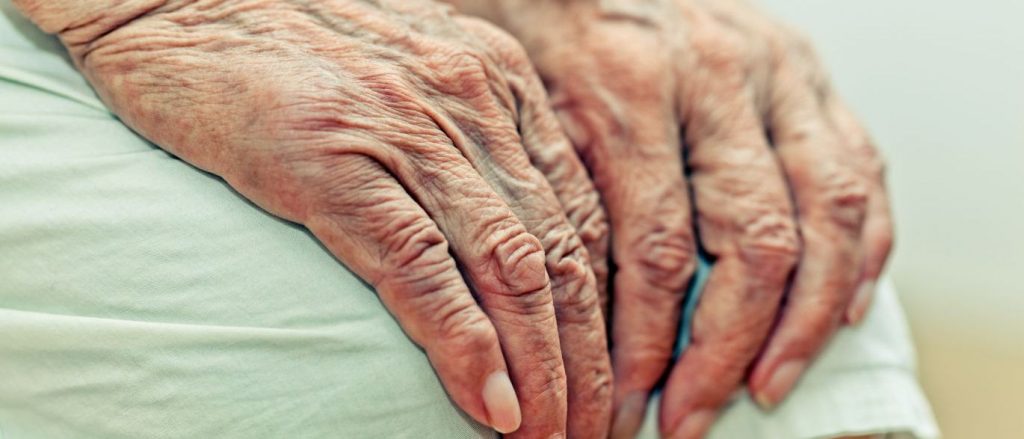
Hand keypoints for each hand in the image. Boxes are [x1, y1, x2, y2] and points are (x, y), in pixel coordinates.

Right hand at [16, 0, 613, 435]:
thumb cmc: (289, 45)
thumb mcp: (409, 79)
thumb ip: (462, 139)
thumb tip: (498, 232)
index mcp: (497, 84)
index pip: (580, 217)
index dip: (605, 309)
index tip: (608, 375)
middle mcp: (472, 104)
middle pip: (561, 254)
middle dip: (587, 358)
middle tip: (596, 429)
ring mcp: (407, 133)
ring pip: (511, 271)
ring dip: (544, 370)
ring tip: (555, 437)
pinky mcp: (336, 165)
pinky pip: (423, 271)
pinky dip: (467, 349)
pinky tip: (493, 406)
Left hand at [450, 0, 892, 435]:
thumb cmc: (538, 34)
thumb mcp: (525, 110)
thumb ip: (562, 203)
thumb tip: (575, 328)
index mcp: (631, 87)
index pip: (658, 248)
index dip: (650, 344)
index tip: (635, 404)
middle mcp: (716, 76)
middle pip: (755, 242)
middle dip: (728, 349)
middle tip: (696, 417)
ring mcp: (777, 70)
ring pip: (830, 216)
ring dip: (808, 321)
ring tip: (769, 384)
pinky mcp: (811, 72)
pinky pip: (863, 173)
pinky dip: (863, 252)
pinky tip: (839, 309)